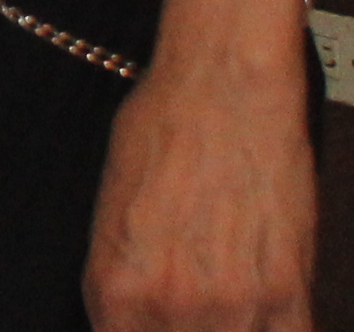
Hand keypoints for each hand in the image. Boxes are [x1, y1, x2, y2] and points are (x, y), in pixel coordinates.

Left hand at [85, 55, 315, 329]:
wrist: (225, 91)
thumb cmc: (162, 133)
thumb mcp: (111, 214)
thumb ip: (124, 279)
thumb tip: (137, 316)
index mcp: (114, 288)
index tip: (156, 325)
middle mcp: (169, 307)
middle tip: (193, 310)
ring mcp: (232, 306)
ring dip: (227, 331)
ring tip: (225, 307)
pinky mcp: (289, 294)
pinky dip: (275, 330)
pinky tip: (266, 315)